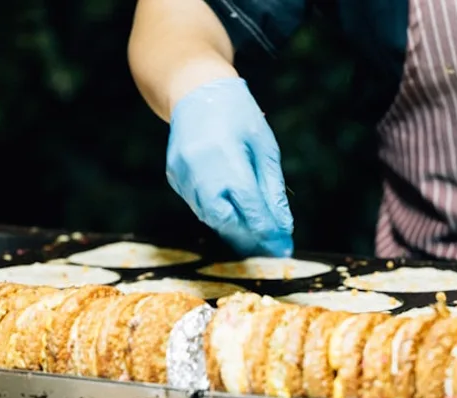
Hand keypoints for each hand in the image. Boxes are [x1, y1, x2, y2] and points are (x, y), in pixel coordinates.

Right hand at [166, 78, 293, 256]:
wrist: (195, 90)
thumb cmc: (238, 115)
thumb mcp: (264, 146)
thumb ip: (272, 188)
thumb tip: (282, 225)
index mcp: (226, 156)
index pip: (249, 205)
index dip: (267, 230)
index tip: (283, 248)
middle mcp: (198, 168)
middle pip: (225, 219)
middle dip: (249, 238)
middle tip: (270, 249)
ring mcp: (181, 174)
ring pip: (210, 216)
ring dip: (234, 230)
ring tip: (257, 238)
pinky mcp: (173, 177)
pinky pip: (198, 205)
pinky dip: (218, 214)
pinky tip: (235, 216)